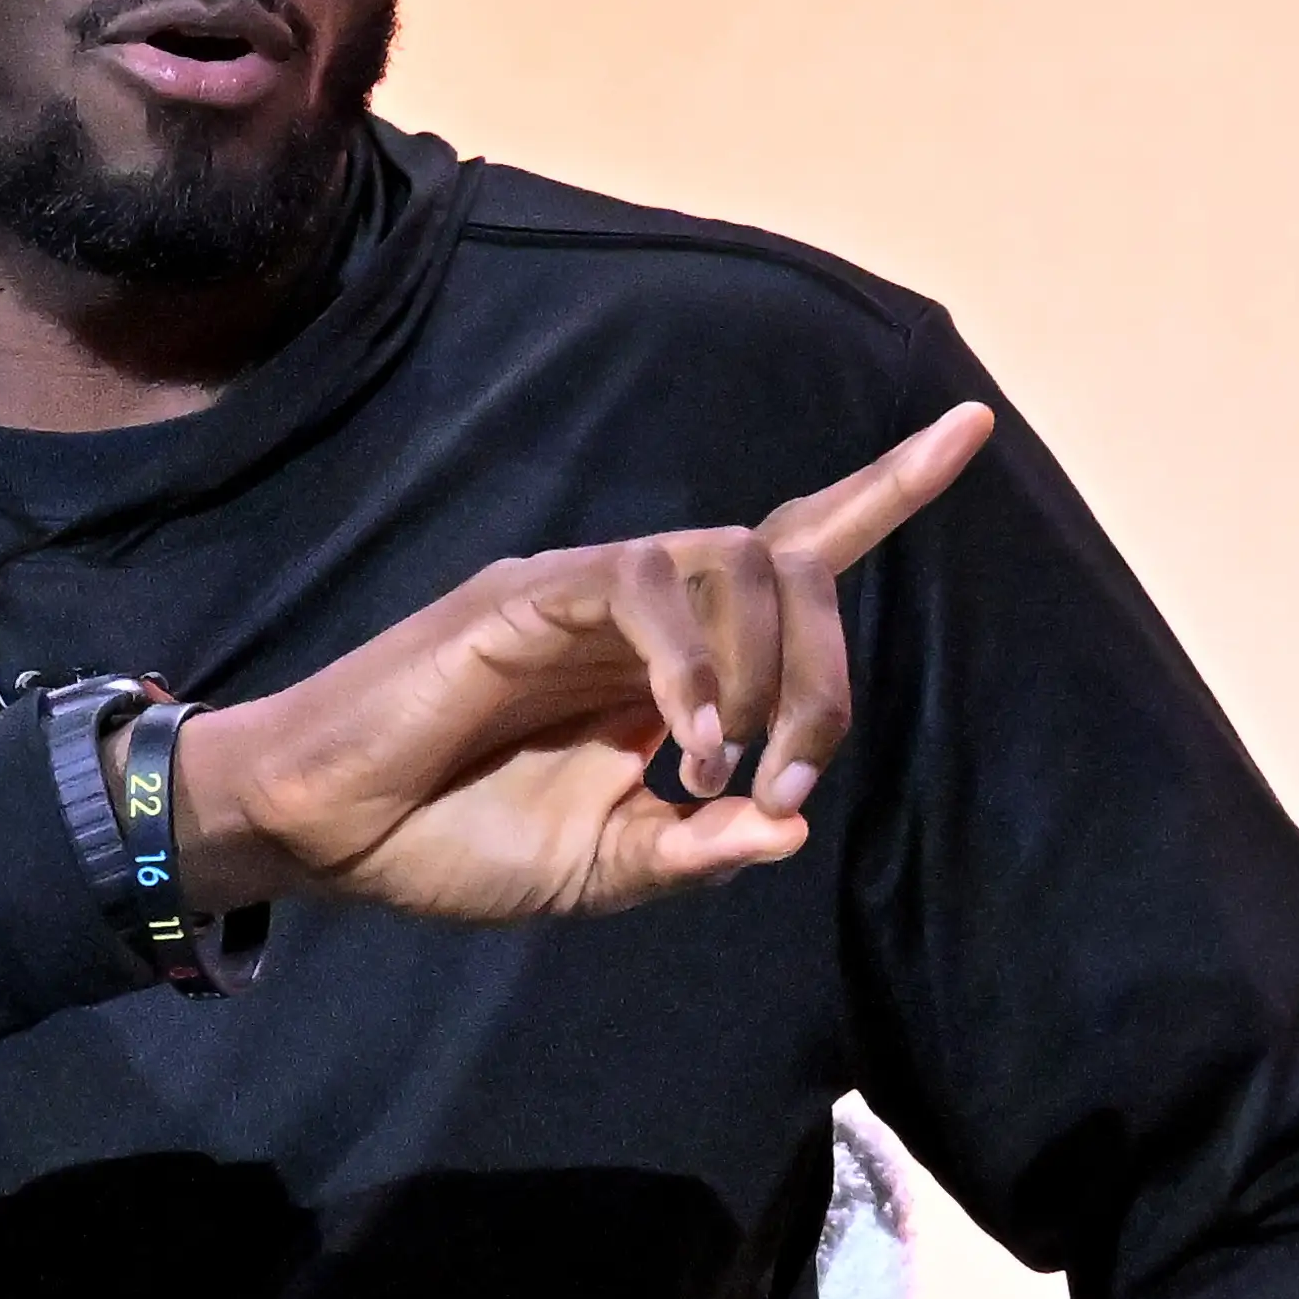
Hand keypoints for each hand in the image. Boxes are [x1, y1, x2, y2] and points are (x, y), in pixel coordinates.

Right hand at [171, 407, 991, 921]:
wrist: (330, 836)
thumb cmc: (450, 842)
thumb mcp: (601, 870)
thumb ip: (696, 848)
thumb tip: (788, 830)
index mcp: (665, 663)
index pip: (791, 558)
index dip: (881, 492)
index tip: (968, 428)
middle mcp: (636, 608)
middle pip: (789, 562)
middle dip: (828, 672)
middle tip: (792, 777)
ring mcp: (583, 591)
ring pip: (731, 561)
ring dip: (763, 674)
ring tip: (719, 770)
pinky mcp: (528, 594)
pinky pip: (642, 586)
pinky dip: (690, 665)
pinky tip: (681, 743)